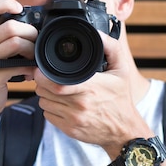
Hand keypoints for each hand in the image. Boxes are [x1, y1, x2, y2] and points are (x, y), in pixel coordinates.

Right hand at [0, 0, 37, 116]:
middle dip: (30, 33)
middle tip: (36, 42)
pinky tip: (30, 72)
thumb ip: (7, 37)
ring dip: (32, 50)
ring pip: (16, 43)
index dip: (4, 3)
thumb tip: (35, 25)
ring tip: (33, 58)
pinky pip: (18, 65)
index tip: (19, 9)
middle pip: (11, 26)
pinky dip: (29, 68)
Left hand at [34, 32, 150, 155]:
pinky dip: (50, 108)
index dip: (43, 76)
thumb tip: (98, 33)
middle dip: (43, 82)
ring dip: (46, 95)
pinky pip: (48, 115)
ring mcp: (73, 119)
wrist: (124, 132)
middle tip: (49, 78)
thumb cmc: (121, 100)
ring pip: (44, 103)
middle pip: (46, 92)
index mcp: (91, 88)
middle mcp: (80, 105)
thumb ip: (111, 48)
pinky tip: (61, 104)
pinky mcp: (69, 130)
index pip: (57, 84)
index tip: (41, 69)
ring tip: (57, 90)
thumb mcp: (122, 71)